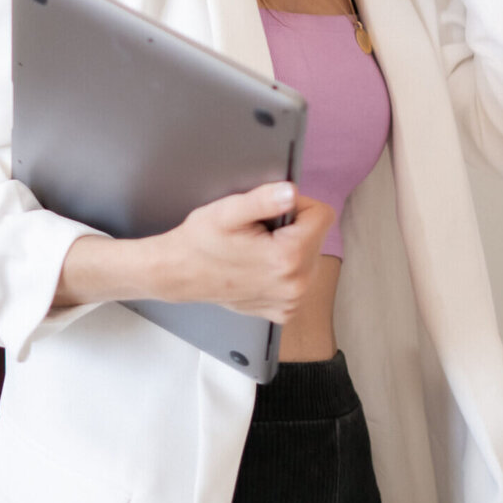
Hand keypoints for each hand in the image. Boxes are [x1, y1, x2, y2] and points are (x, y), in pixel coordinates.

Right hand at [160, 182, 334, 321]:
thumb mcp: (228, 211)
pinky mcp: (284, 310)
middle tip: (260, 232)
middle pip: (317, 237)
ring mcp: (291, 301)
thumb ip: (263, 200)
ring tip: (258, 250)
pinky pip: (300, 279)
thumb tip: (291, 192)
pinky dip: (284, 271)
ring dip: (291, 249)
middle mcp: (296, 284)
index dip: (299, 205)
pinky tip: (259, 268)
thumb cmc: (201, 242)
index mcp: (288, 257)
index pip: (322, 215)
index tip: (273, 211)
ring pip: (310, 257)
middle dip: (294, 228)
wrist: (180, 274)